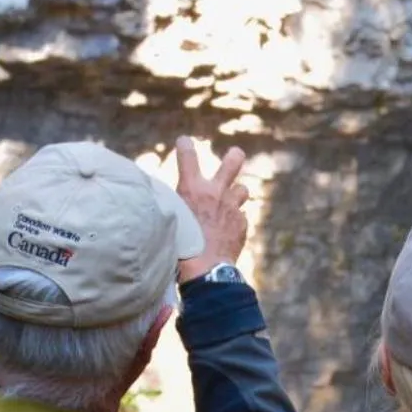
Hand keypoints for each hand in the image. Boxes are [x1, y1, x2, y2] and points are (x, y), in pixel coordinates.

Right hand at [173, 136, 251, 283]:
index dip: (185, 146)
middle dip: (234, 157)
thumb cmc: (180, 247)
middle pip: (232, 162)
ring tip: (228, 205)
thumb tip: (168, 198)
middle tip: (236, 154)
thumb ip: (173, 203)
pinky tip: (226, 233)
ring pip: (242, 190)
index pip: (187, 156)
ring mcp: (232, 207)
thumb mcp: (170, 218)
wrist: (204, 269)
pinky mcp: (242, 224)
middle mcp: (215, 192)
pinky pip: (241, 217)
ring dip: (236, 195)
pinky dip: (235, 222)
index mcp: (192, 188)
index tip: (184, 141)